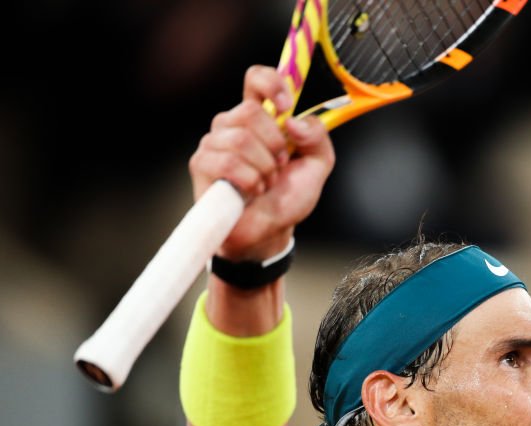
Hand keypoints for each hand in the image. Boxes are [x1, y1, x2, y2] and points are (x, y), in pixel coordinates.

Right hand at [188, 65, 335, 260]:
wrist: (270, 231)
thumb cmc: (287, 197)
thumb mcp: (317, 165)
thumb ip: (317, 137)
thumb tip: (294, 122)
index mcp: (261, 117)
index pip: (255, 78)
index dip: (270, 83)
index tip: (285, 105)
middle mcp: (233, 124)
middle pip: (250, 111)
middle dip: (274, 144)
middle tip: (279, 166)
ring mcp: (214, 142)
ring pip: (241, 139)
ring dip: (264, 168)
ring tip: (265, 183)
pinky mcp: (201, 164)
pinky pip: (226, 161)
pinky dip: (248, 180)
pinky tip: (251, 192)